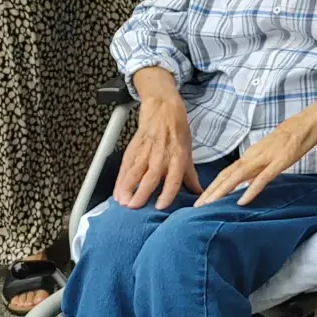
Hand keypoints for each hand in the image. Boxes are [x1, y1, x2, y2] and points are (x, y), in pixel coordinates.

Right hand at [114, 95, 198, 210]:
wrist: (163, 109)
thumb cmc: (177, 132)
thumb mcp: (188, 152)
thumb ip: (191, 176)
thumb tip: (199, 193)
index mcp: (178, 157)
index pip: (174, 178)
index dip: (167, 192)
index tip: (160, 206)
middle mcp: (161, 155)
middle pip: (151, 176)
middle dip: (141, 192)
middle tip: (134, 207)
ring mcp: (145, 152)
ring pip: (134, 172)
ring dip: (127, 187)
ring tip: (122, 202)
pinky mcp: (133, 149)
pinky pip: (125, 167)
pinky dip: (120, 180)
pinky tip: (117, 192)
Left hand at [195, 107, 316, 206]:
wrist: (311, 119)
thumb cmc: (295, 134)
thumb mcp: (274, 151)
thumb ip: (261, 165)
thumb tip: (250, 180)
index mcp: (253, 153)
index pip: (227, 172)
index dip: (213, 186)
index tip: (202, 199)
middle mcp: (255, 155)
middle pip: (227, 175)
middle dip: (211, 191)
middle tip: (197, 206)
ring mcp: (267, 157)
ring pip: (239, 176)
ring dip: (222, 191)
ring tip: (209, 205)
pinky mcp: (281, 161)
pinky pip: (263, 178)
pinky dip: (251, 189)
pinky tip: (242, 201)